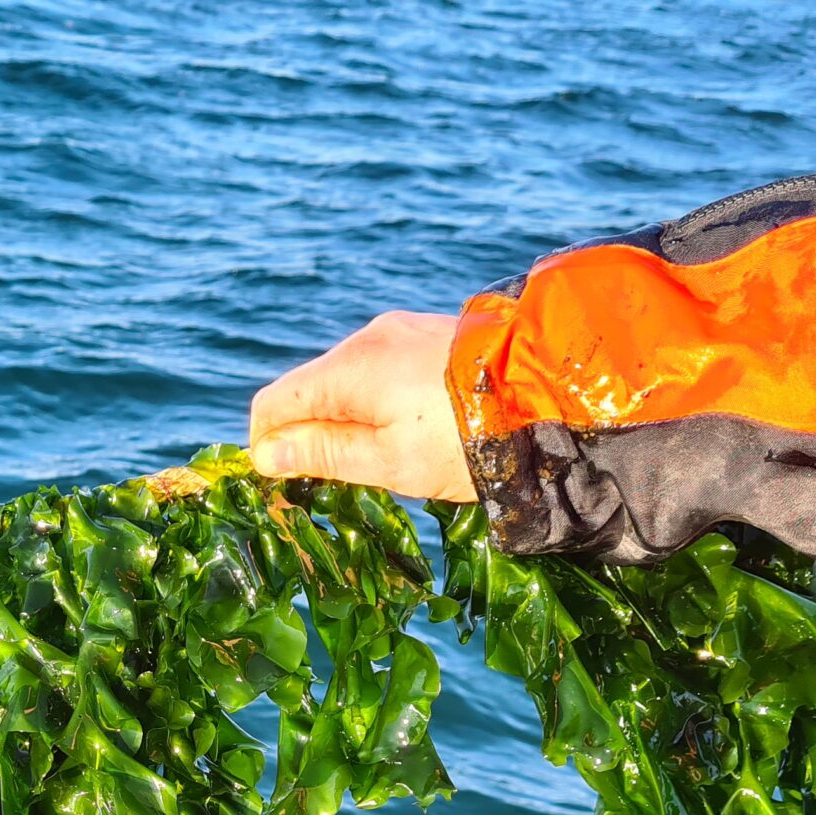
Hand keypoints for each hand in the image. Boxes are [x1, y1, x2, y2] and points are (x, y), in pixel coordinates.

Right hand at [248, 311, 476, 501]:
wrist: (550, 395)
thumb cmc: (465, 440)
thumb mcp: (389, 462)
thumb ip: (324, 455)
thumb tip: (266, 456)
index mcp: (349, 368)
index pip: (274, 402)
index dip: (267, 445)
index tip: (285, 482)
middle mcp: (368, 337)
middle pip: (311, 389)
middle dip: (312, 434)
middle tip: (345, 482)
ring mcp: (401, 331)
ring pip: (349, 380)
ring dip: (350, 419)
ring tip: (391, 458)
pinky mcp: (430, 335)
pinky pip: (383, 368)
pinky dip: (380, 401)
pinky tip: (416, 429)